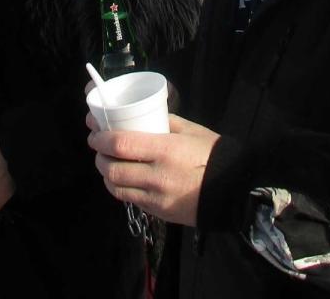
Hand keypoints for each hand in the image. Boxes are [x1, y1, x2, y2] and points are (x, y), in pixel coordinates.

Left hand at [89, 115, 219, 225]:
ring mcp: (157, 198)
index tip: (95, 133)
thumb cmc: (214, 155)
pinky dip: (121, 189)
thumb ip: (166, 122)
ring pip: (117, 188)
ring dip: (107, 175)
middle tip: (98, 148)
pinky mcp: (159, 213)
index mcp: (165, 150)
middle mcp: (157, 175)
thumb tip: (143, 117)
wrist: (235, 192)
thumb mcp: (191, 130)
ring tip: (107, 164)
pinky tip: (124, 180)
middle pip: (113, 169)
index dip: (101, 138)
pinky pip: (131, 201)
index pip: (121, 144)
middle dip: (99, 158)